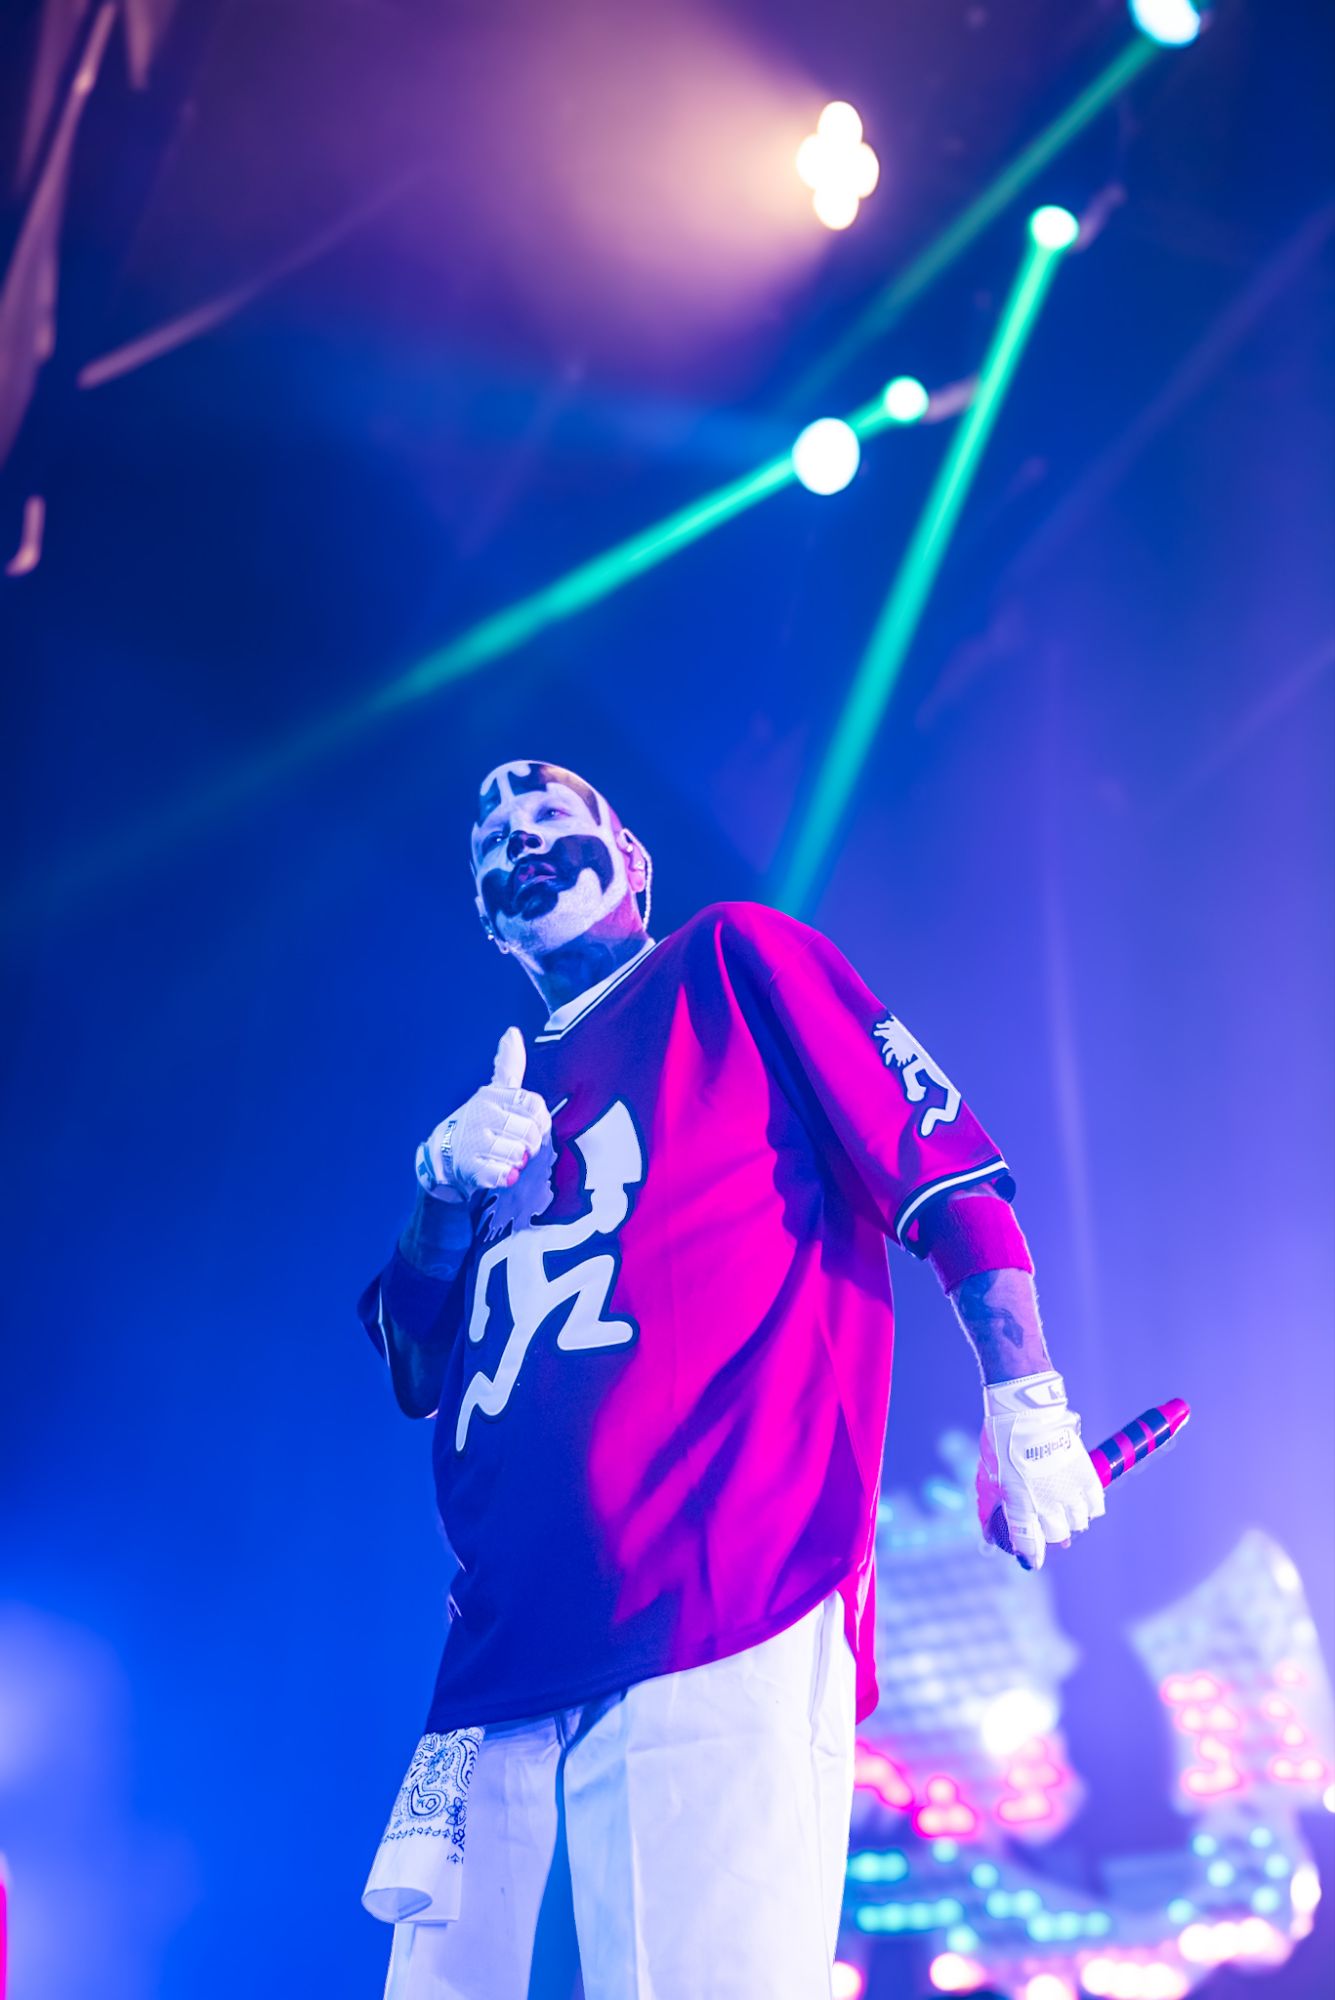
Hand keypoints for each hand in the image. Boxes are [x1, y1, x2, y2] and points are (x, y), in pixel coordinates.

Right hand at [415, 1028, 550, 1201]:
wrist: (443, 1153)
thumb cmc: (479, 1120)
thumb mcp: (493, 1092)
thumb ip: (508, 1065)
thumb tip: (512, 1032)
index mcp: (493, 1096)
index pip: (534, 1105)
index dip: (540, 1119)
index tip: (533, 1125)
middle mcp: (483, 1115)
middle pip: (530, 1133)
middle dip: (530, 1144)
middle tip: (519, 1145)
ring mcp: (476, 1142)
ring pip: (519, 1155)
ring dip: (518, 1161)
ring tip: (506, 1156)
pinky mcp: (472, 1169)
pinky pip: (505, 1175)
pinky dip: (506, 1177)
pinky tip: (499, 1170)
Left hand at [977, 1371, 1105, 1570]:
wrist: (1025, 1409)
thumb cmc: (1000, 1442)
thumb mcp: (986, 1477)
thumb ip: (987, 1509)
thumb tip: (988, 1535)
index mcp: (1021, 1505)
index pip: (1030, 1546)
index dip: (1029, 1556)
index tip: (1029, 1559)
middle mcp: (1048, 1503)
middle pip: (1056, 1536)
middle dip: (1047, 1533)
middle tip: (1041, 1521)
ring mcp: (1069, 1490)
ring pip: (1077, 1524)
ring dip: (1068, 1520)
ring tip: (1059, 1507)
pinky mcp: (1086, 1476)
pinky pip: (1095, 1506)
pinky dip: (1087, 1508)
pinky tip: (1076, 1499)